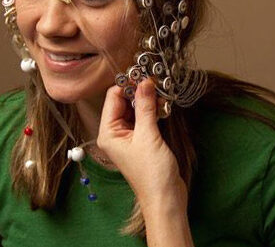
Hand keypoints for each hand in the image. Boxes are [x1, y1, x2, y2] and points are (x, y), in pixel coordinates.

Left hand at [97, 79, 186, 212]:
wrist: (166, 198)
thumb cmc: (152, 173)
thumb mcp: (148, 135)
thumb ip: (145, 107)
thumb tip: (145, 82)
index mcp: (108, 132)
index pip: (113, 97)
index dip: (128, 85)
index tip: (145, 76)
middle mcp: (115, 133)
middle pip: (124, 101)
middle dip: (140, 92)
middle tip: (157, 84)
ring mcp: (129, 137)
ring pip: (136, 109)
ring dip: (148, 101)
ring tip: (163, 96)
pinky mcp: (142, 140)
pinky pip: (144, 118)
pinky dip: (153, 111)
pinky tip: (164, 107)